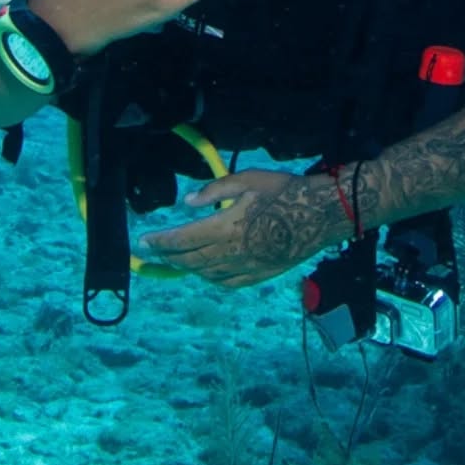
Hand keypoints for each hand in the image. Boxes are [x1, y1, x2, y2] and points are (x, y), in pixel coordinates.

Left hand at [138, 169, 339, 287]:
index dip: (160, 242)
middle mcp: (232, 253)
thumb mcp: (247, 180)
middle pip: (190, 261)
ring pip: (206, 275)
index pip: (182, 240)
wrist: (320, 214)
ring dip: (187, 268)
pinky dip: (211, 279)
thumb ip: (214, 191)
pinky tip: (208, 273)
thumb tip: (188, 202)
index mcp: (226, 229)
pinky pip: (228, 284)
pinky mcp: (259, 275)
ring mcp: (246, 268)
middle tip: (153, 253)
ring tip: (177, 260)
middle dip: (168, 257)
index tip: (144, 241)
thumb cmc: (284, 192)